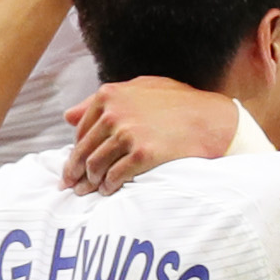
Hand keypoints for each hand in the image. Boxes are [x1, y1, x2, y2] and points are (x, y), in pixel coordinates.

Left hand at [62, 78, 236, 195]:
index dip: (76, 150)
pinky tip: (109, 191)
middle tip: (70, 186)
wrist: (211, 119)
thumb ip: (104, 100)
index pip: (81, 130)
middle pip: (84, 150)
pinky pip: (115, 176)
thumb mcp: (141, 88)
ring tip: (91, 190)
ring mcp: (128, 134)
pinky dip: (108, 187)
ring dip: (91, 182)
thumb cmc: (178, 102)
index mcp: (109, 95)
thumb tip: (68, 116)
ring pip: (96, 165)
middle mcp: (114, 113)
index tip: (73, 166)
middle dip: (75, 171)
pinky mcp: (142, 154)